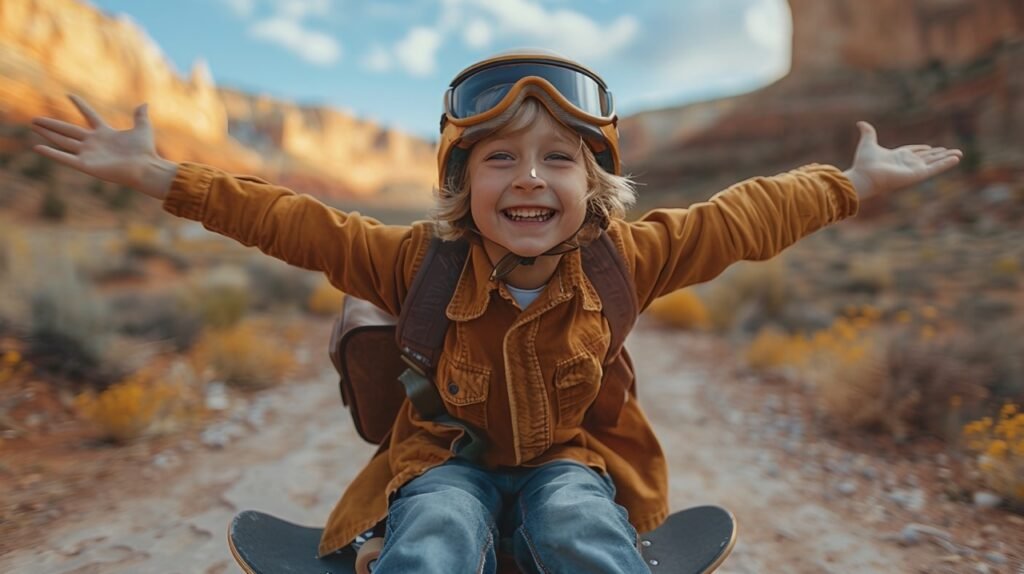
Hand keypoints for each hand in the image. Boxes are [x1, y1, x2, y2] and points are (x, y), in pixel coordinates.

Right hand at [30, 94, 176, 199]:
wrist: (145, 167)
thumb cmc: (145, 151)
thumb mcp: (142, 128)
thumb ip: (140, 116)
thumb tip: (144, 104)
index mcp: (105, 133)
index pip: (89, 116)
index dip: (81, 106)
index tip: (70, 95)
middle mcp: (94, 143)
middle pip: (68, 130)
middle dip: (52, 125)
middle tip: (35, 119)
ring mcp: (88, 154)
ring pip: (63, 141)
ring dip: (48, 134)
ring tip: (33, 126)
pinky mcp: (86, 165)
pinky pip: (65, 158)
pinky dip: (51, 153)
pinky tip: (37, 147)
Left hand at [843, 121, 962, 199]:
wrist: (864, 175)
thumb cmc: (864, 163)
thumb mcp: (868, 143)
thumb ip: (868, 132)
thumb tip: (860, 123)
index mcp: (897, 156)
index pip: (914, 152)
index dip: (923, 150)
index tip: (932, 148)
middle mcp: (907, 164)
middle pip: (927, 158)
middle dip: (940, 154)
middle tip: (952, 151)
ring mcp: (913, 170)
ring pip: (934, 163)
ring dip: (947, 158)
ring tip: (959, 154)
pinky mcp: (917, 175)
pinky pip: (935, 169)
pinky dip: (946, 164)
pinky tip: (956, 159)